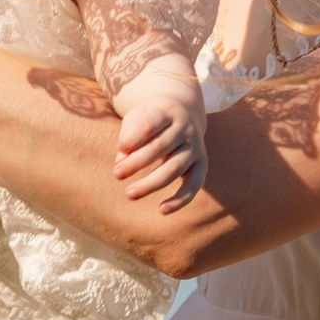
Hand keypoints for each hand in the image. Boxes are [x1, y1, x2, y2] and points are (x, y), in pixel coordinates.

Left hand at [114, 91, 207, 213]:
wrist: (184, 110)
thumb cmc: (152, 117)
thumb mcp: (137, 117)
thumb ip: (128, 135)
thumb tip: (121, 162)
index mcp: (166, 112)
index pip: (151, 123)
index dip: (134, 137)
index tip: (120, 148)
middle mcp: (184, 128)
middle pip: (162, 146)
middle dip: (137, 162)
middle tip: (117, 174)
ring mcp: (195, 147)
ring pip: (175, 167)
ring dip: (151, 183)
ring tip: (129, 194)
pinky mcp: (201, 164)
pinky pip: (194, 184)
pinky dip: (181, 199)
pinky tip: (163, 210)